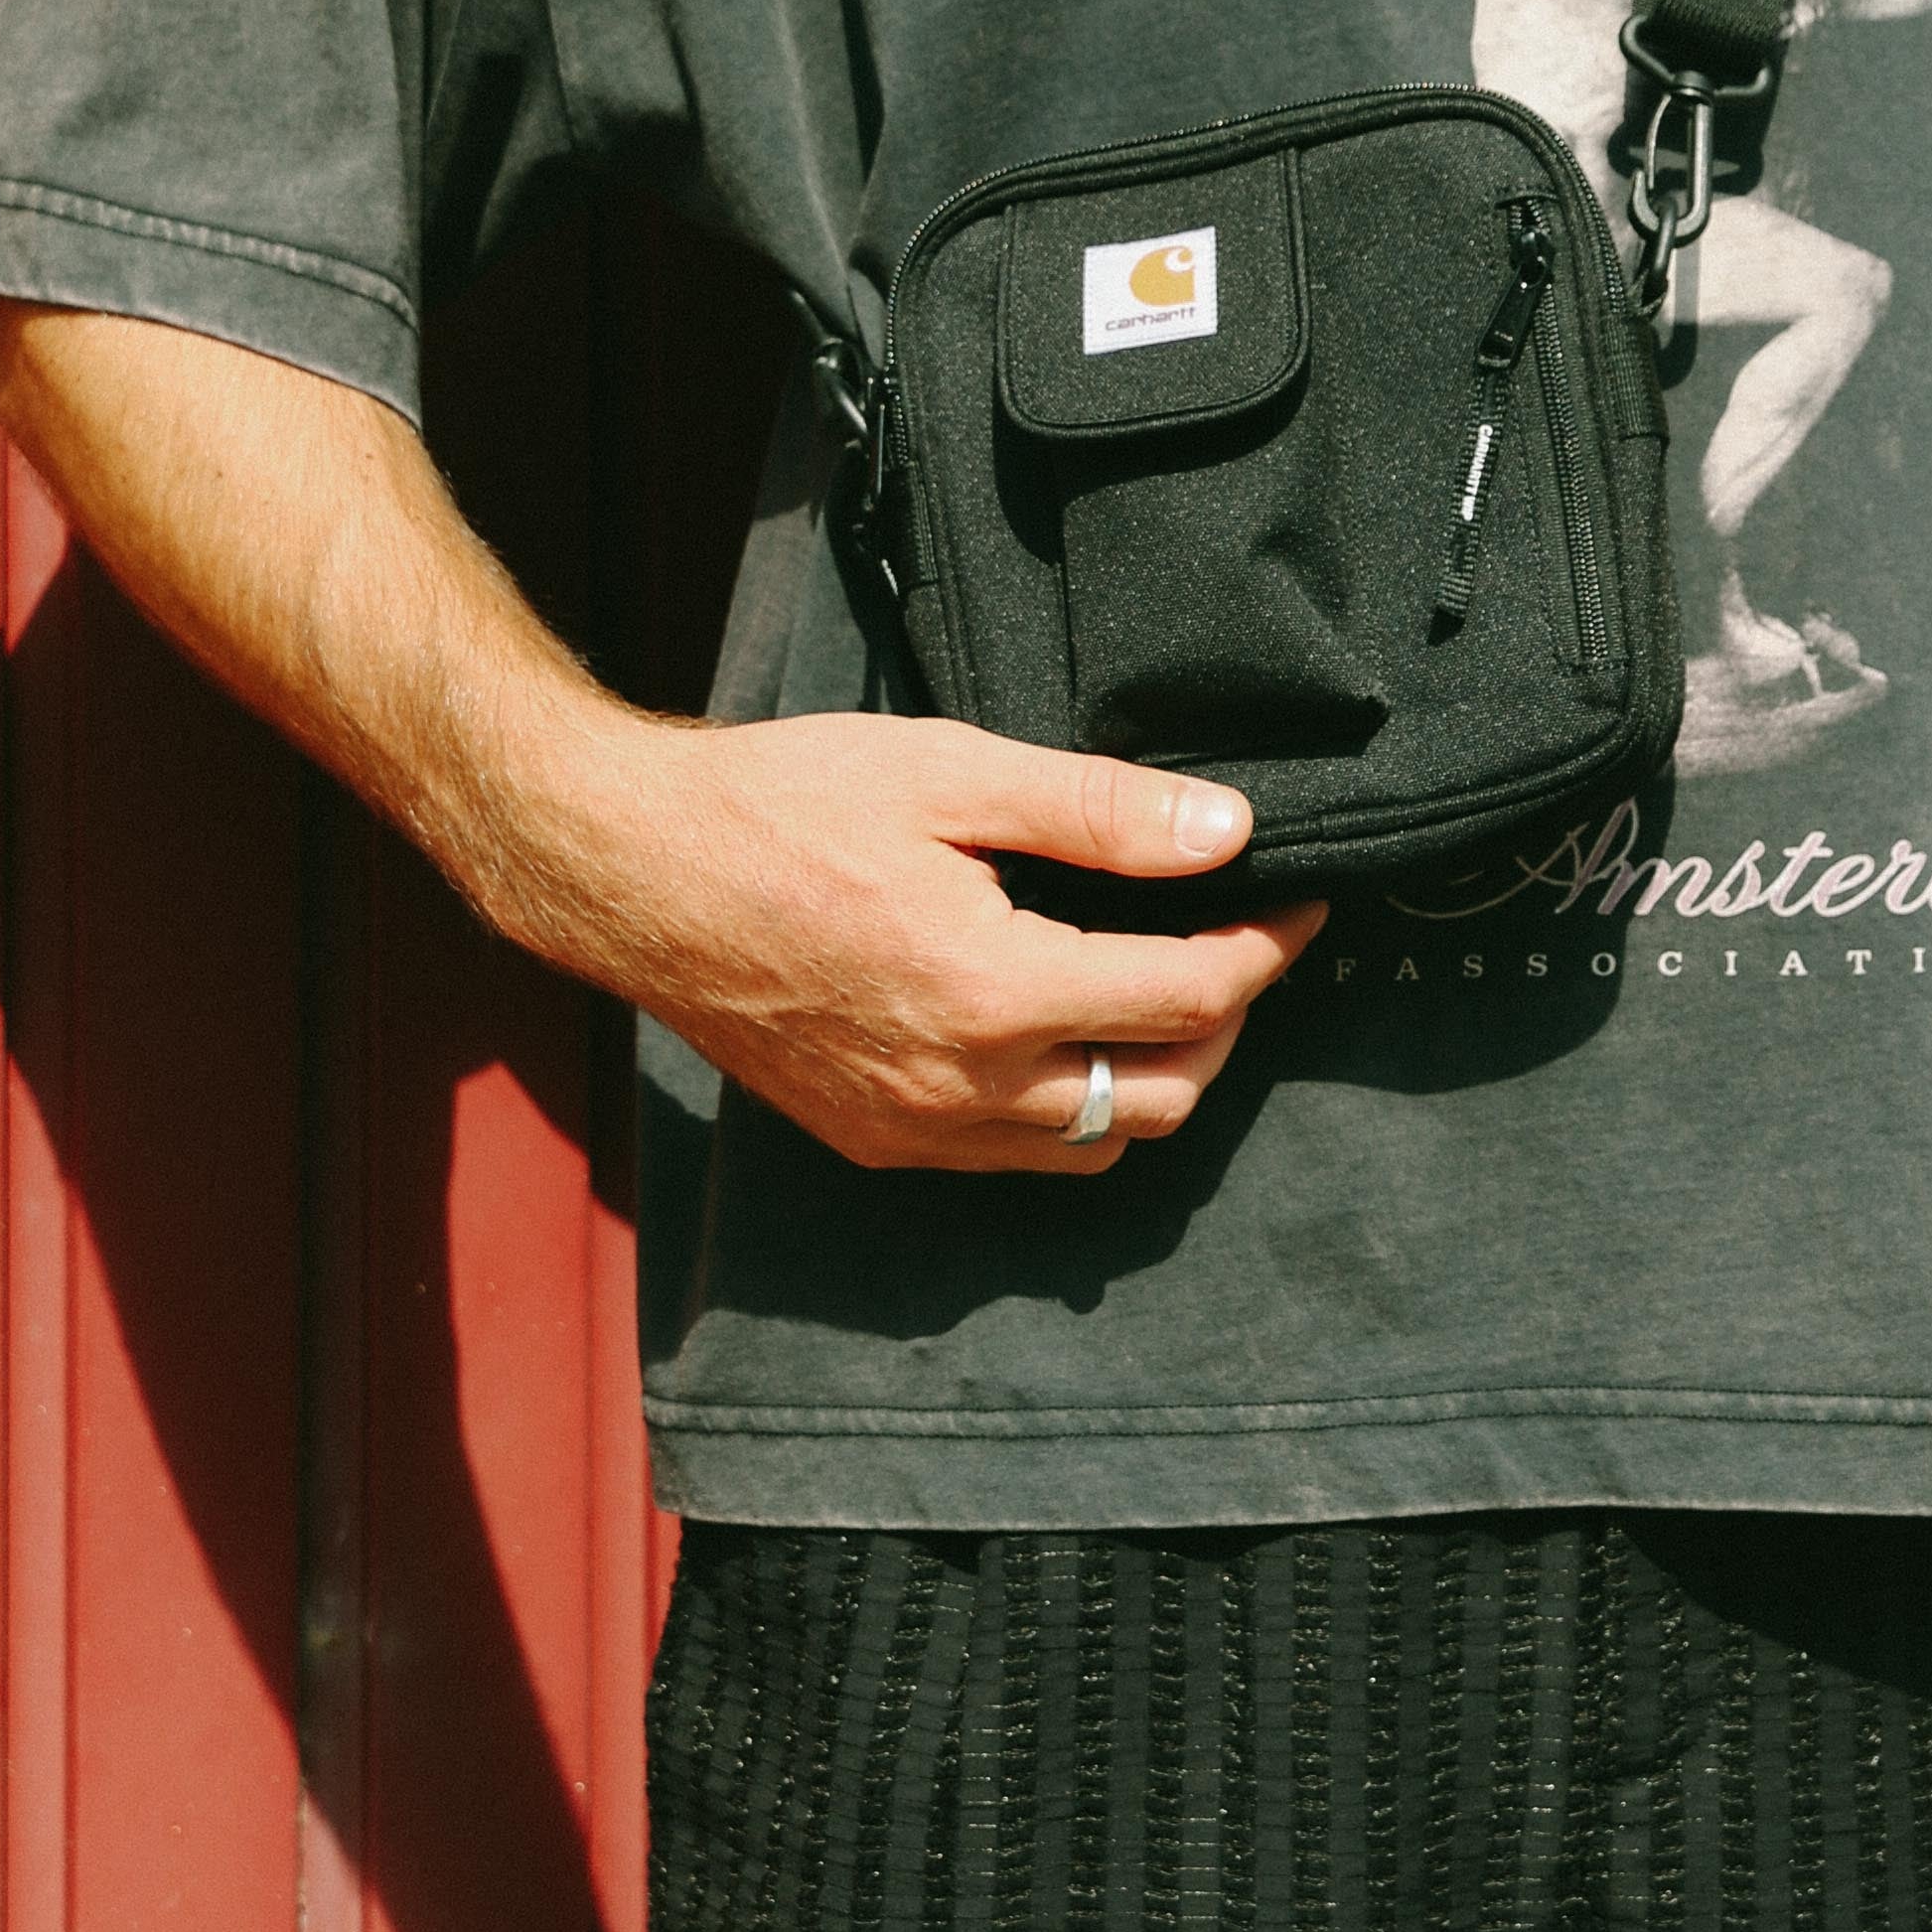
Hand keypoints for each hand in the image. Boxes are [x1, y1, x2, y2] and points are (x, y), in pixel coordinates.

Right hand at [521, 710, 1324, 1176]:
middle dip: (1227, 1021)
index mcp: (993, 991)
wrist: (632, 872)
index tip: (1299, 903)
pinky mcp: (873, 1141)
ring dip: (1158, 1077)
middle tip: (1239, 944)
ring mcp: (915, 1129)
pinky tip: (1068, 1035)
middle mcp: (962, 1088)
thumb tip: (1229, 830)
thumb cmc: (782, 803)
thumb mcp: (951, 774)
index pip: (1188, 998)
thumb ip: (1099, 813)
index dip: (1264, 949)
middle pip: (1166, 1093)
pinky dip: (1074, 1111)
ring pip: (1098, 1144)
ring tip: (1167, 991)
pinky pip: (1017, 1156)